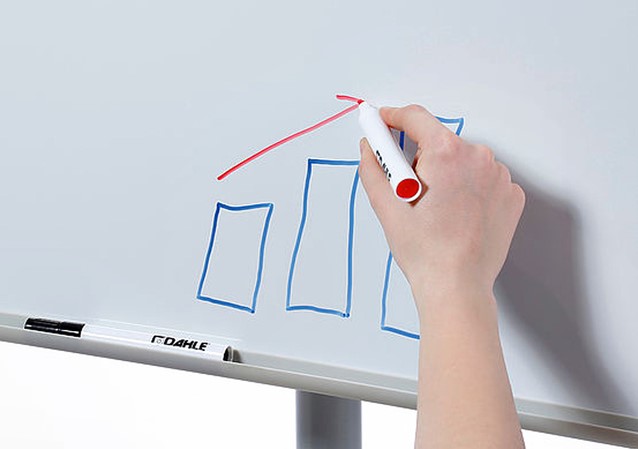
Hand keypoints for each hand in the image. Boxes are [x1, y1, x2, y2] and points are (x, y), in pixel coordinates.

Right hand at [359, 105, 524, 312]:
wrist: (458, 286)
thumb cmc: (425, 251)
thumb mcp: (386, 207)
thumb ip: (373, 168)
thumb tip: (369, 147)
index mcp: (446, 154)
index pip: (415, 117)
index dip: (393, 117)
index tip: (382, 122)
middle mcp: (478, 157)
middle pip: (439, 141)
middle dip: (420, 157)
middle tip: (408, 190)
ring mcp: (499, 176)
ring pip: (462, 159)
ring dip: (446, 173)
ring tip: (436, 209)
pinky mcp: (511, 194)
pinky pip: (482, 177)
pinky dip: (468, 188)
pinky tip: (457, 213)